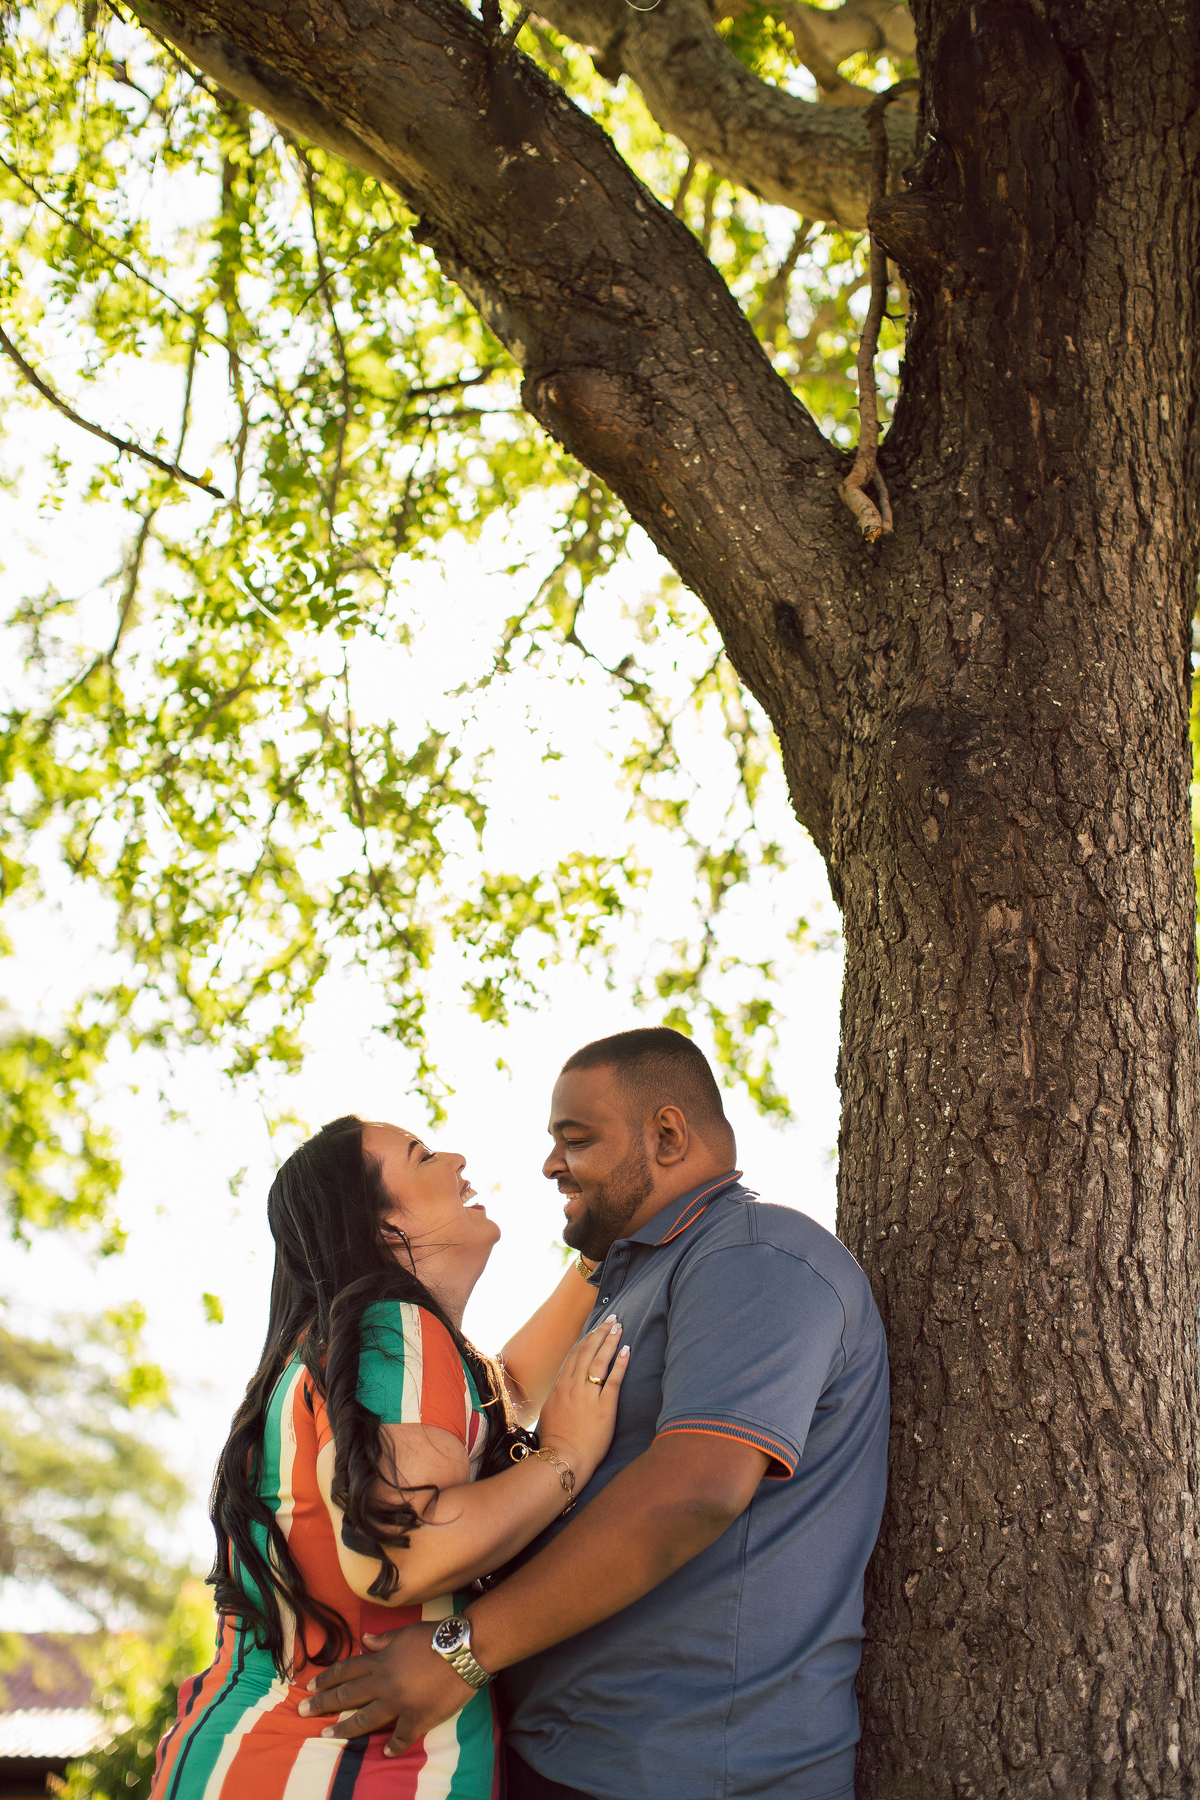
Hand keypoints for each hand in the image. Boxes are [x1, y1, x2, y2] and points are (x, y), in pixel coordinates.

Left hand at [298, 1623, 469, 1755]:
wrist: (463, 1649)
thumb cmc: (436, 1636)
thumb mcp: (406, 1633)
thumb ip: (384, 1640)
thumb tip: (364, 1640)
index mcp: (382, 1661)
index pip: (347, 1670)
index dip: (327, 1679)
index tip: (310, 1687)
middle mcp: (384, 1682)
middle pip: (348, 1694)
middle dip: (323, 1703)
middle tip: (302, 1711)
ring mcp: (399, 1702)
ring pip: (365, 1718)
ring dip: (344, 1727)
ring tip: (326, 1733)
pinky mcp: (417, 1718)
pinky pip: (401, 1736)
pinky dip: (394, 1746)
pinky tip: (387, 1753)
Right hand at [536, 1317, 628, 1483]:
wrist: (563, 1458)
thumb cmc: (556, 1440)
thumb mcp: (550, 1411)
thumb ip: (557, 1395)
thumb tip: (562, 1386)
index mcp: (560, 1386)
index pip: (574, 1355)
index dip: (586, 1340)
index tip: (595, 1330)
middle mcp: (573, 1386)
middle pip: (587, 1352)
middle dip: (600, 1333)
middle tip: (611, 1320)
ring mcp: (588, 1395)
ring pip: (599, 1361)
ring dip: (610, 1341)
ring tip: (619, 1327)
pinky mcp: (604, 1407)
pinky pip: (613, 1380)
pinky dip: (620, 1363)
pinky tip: (627, 1350)